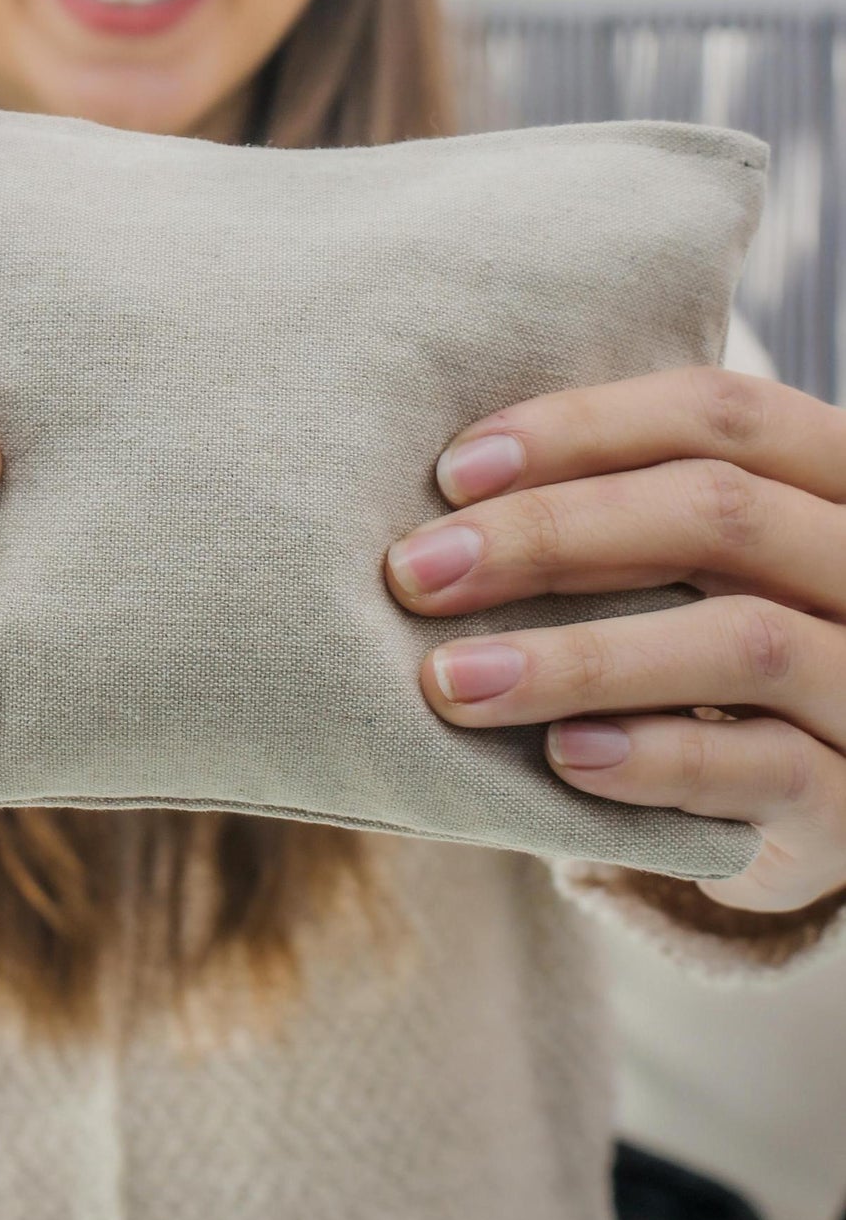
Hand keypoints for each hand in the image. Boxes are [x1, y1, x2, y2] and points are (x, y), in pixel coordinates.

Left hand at [382, 365, 845, 914]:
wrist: (811, 804)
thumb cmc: (714, 664)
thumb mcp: (695, 571)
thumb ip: (623, 521)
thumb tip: (449, 502)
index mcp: (834, 481)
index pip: (722, 414)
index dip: (581, 429)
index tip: (452, 472)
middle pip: (721, 514)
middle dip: (548, 535)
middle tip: (416, 572)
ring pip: (743, 643)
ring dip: (577, 658)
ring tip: (453, 679)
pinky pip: (768, 769)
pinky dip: (656, 758)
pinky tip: (562, 757)